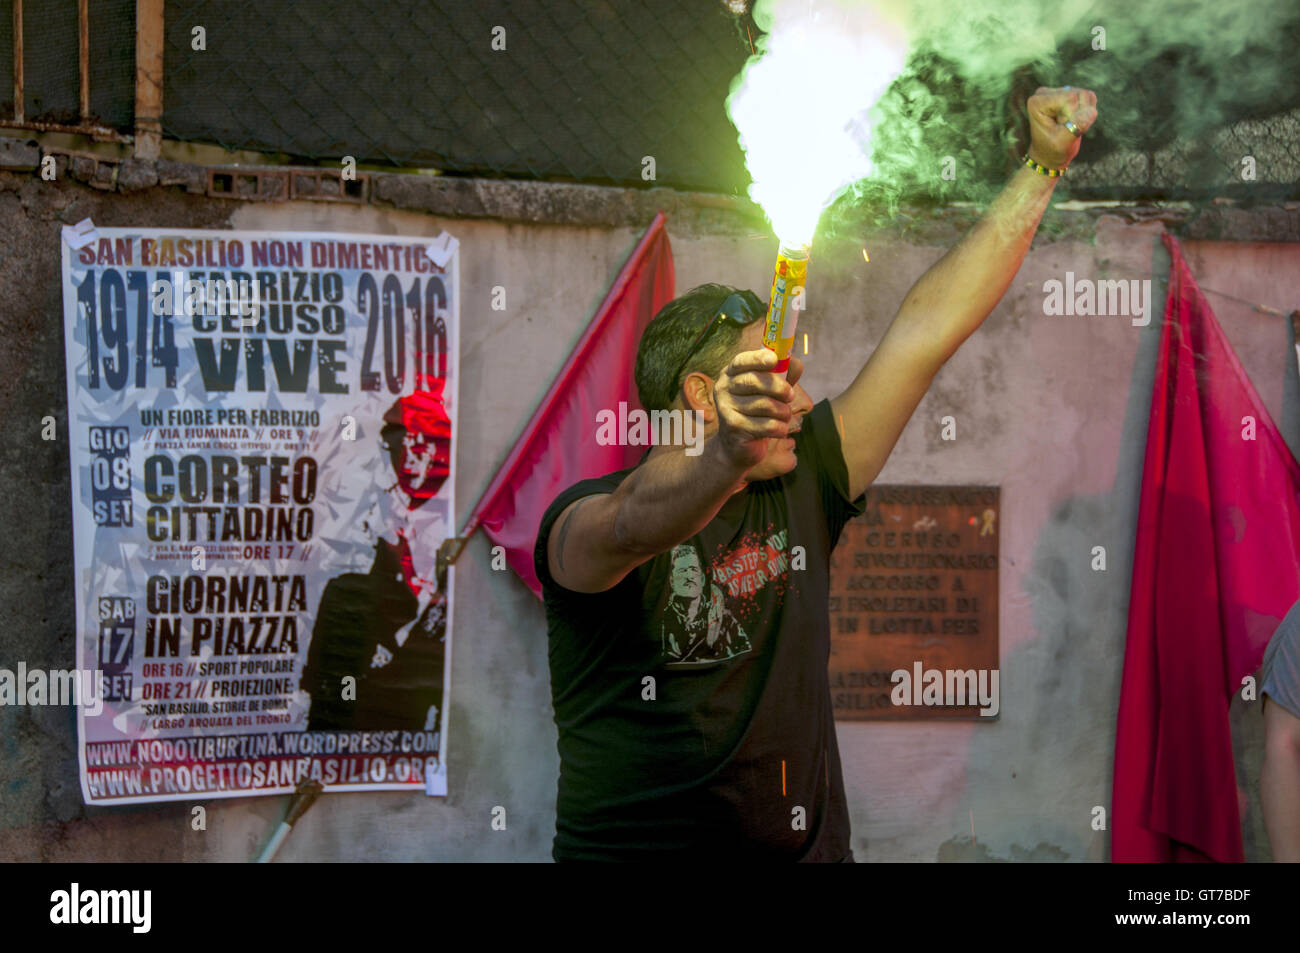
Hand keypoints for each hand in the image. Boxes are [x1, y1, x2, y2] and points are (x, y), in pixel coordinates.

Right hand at [711, 347, 793, 471]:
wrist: (737, 446)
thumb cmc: (755, 412)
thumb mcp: (769, 390)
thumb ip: (783, 375)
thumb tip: (796, 364)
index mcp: (730, 374)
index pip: (741, 361)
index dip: (758, 358)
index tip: (774, 359)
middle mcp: (724, 388)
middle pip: (754, 381)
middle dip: (779, 388)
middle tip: (791, 396)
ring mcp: (726, 408)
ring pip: (765, 405)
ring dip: (783, 411)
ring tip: (785, 416)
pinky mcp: (734, 428)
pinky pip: (767, 425)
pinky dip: (780, 428)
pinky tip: (780, 430)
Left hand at [1026, 86, 1097, 170]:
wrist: (1050, 155)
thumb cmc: (1052, 150)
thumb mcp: (1063, 142)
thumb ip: (1077, 126)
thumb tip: (1092, 112)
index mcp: (1037, 102)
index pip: (1070, 98)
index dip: (1072, 116)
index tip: (1060, 129)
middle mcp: (1045, 93)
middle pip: (1078, 95)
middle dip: (1078, 115)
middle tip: (1065, 129)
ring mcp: (1058, 92)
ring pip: (1086, 95)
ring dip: (1084, 114)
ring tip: (1069, 126)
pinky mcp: (1069, 93)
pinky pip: (1090, 97)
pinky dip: (1087, 112)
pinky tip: (1075, 121)